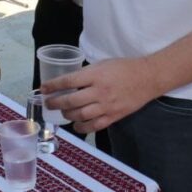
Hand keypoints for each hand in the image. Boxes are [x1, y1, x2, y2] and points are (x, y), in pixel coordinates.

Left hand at [42, 58, 160, 132]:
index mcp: (95, 75)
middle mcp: (99, 91)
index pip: (68, 81)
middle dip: (56, 103)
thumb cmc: (124, 68)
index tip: (43, 89)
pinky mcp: (113, 116)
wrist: (147, 78)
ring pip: (79, 115)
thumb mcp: (102, 64)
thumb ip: (86, 74)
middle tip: (49, 103)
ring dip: (67, 115)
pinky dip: (82, 127)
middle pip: (70, 101)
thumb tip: (69, 83)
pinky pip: (93, 126)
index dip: (53, 86)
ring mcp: (106, 106)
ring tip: (63, 112)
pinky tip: (77, 124)